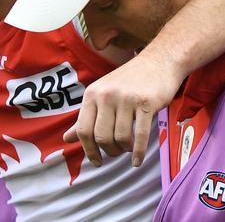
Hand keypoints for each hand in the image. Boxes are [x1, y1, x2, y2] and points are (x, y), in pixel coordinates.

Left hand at [64, 52, 184, 166]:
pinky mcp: (146, 102)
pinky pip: (140, 135)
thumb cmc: (128, 82)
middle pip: (101, 136)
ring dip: (124, 149)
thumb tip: (66, 138)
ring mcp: (126, 98)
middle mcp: (106, 95)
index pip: (83, 129)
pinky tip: (137, 161)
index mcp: (92, 94)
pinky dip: (138, 152)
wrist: (157, 62)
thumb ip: (85, 118)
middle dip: (109, 150)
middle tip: (116, 152)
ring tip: (128, 148)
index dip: (88, 150)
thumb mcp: (102, 95)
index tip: (96, 161)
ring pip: (120, 137)